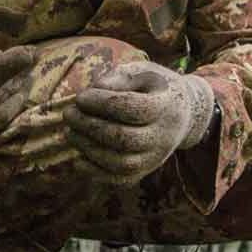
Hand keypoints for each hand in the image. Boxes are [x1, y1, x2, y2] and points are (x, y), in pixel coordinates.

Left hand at [63, 61, 214, 184]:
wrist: (183, 114)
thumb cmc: (154, 88)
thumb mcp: (142, 72)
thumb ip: (120, 78)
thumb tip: (95, 89)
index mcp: (166, 106)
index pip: (133, 108)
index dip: (102, 103)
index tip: (81, 97)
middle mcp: (163, 136)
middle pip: (125, 138)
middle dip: (90, 127)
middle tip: (69, 114)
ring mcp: (155, 157)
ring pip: (121, 163)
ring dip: (90, 149)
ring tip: (70, 133)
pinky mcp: (145, 172)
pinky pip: (120, 180)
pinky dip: (96, 172)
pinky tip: (78, 158)